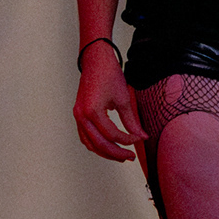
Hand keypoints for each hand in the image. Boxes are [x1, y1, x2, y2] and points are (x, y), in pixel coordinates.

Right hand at [73, 45, 145, 161]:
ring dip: (105, 152)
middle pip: (98, 144)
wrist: (95, 61)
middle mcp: (81, 116)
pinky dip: (96, 144)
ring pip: (89, 143)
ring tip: (121, 155)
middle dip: (115, 153)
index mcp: (92, 112)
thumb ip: (131, 120)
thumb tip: (141, 136)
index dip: (127, 140)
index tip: (139, 139)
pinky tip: (108, 146)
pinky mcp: (78, 115)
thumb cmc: (109, 75)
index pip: (112, 134)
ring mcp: (77, 116)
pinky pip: (85, 136)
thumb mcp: (124, 98)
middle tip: (130, 157)